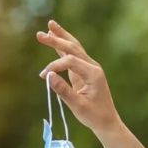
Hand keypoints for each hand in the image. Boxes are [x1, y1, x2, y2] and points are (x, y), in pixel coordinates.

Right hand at [37, 21, 120, 136]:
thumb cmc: (94, 116)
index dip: (55, 65)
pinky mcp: (85, 71)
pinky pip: (73, 55)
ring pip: (74, 47)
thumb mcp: (78, 106)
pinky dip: (63, 47)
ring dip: (61, 37)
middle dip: (57, 40)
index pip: (70, 61)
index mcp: (93, 73)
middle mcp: (93, 67)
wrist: (107, 122)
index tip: (43, 75)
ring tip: (50, 25)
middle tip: (40, 34)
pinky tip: (55, 38)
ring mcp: (89, 68)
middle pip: (73, 48)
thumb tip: (48, 75)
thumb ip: (63, 90)